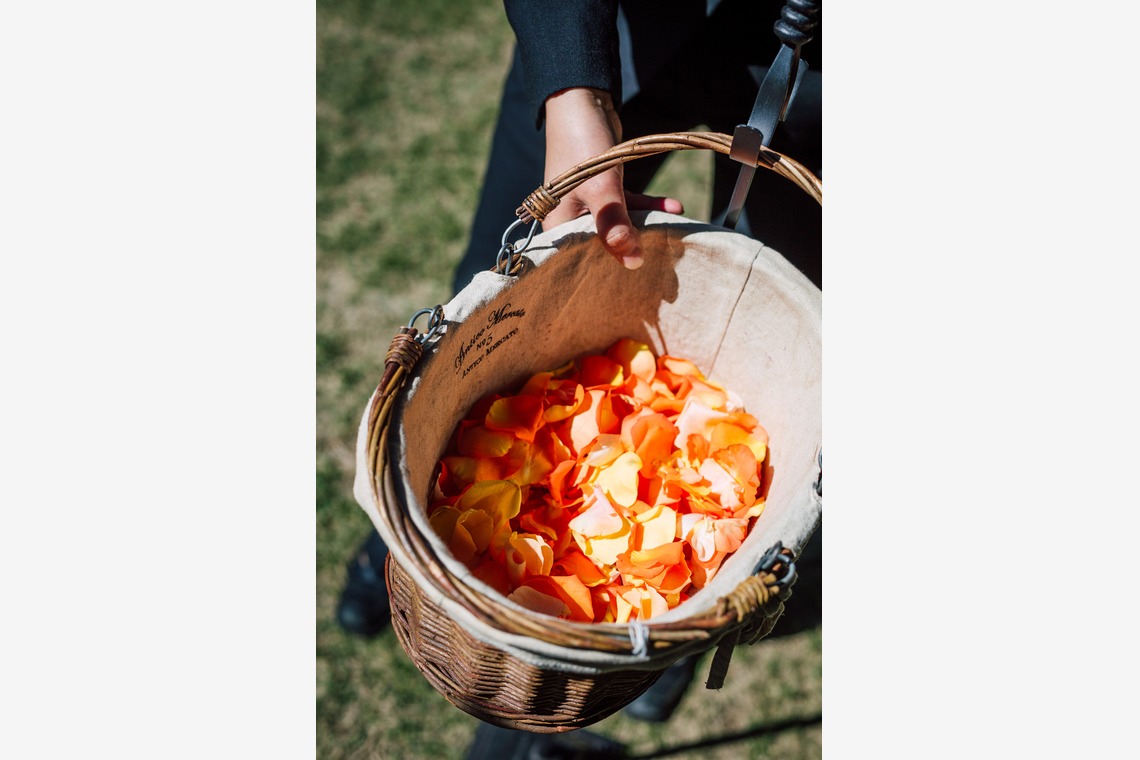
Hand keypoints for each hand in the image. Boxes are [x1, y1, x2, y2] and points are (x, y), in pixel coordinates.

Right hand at [542, 88, 682, 269]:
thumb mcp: (601, 187)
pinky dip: (649, 207)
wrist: (584, 102)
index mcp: (559, 227)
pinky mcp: (605, 193)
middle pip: (604, 248)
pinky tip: (673, 206)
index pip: (582, 262)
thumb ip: (616, 225)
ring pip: (621, 228)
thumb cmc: (581, 144)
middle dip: (632, 253)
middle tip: (662, 266)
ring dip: (647, 227)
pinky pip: (629, 208)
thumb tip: (633, 262)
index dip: (607, 274)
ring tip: (674, 231)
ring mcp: (589, 207)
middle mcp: (571, 221)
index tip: (635, 285)